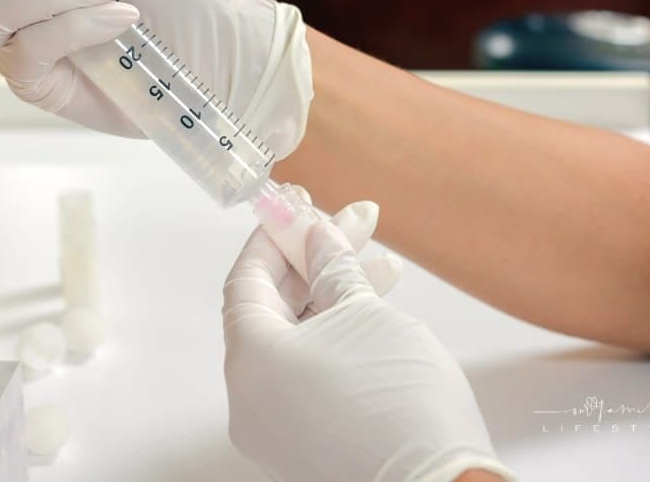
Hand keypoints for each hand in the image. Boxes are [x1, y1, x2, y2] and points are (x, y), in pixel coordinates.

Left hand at [222, 217, 513, 481]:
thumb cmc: (402, 409)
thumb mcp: (364, 314)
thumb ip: (333, 267)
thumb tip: (318, 235)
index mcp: (251, 360)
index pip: (247, 279)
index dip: (276, 237)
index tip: (298, 207)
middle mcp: (251, 398)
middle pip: (272, 309)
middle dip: (314, 260)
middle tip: (348, 224)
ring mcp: (278, 426)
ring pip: (295, 342)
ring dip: (332, 297)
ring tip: (376, 264)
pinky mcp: (307, 442)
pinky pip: (308, 375)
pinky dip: (334, 339)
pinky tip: (369, 310)